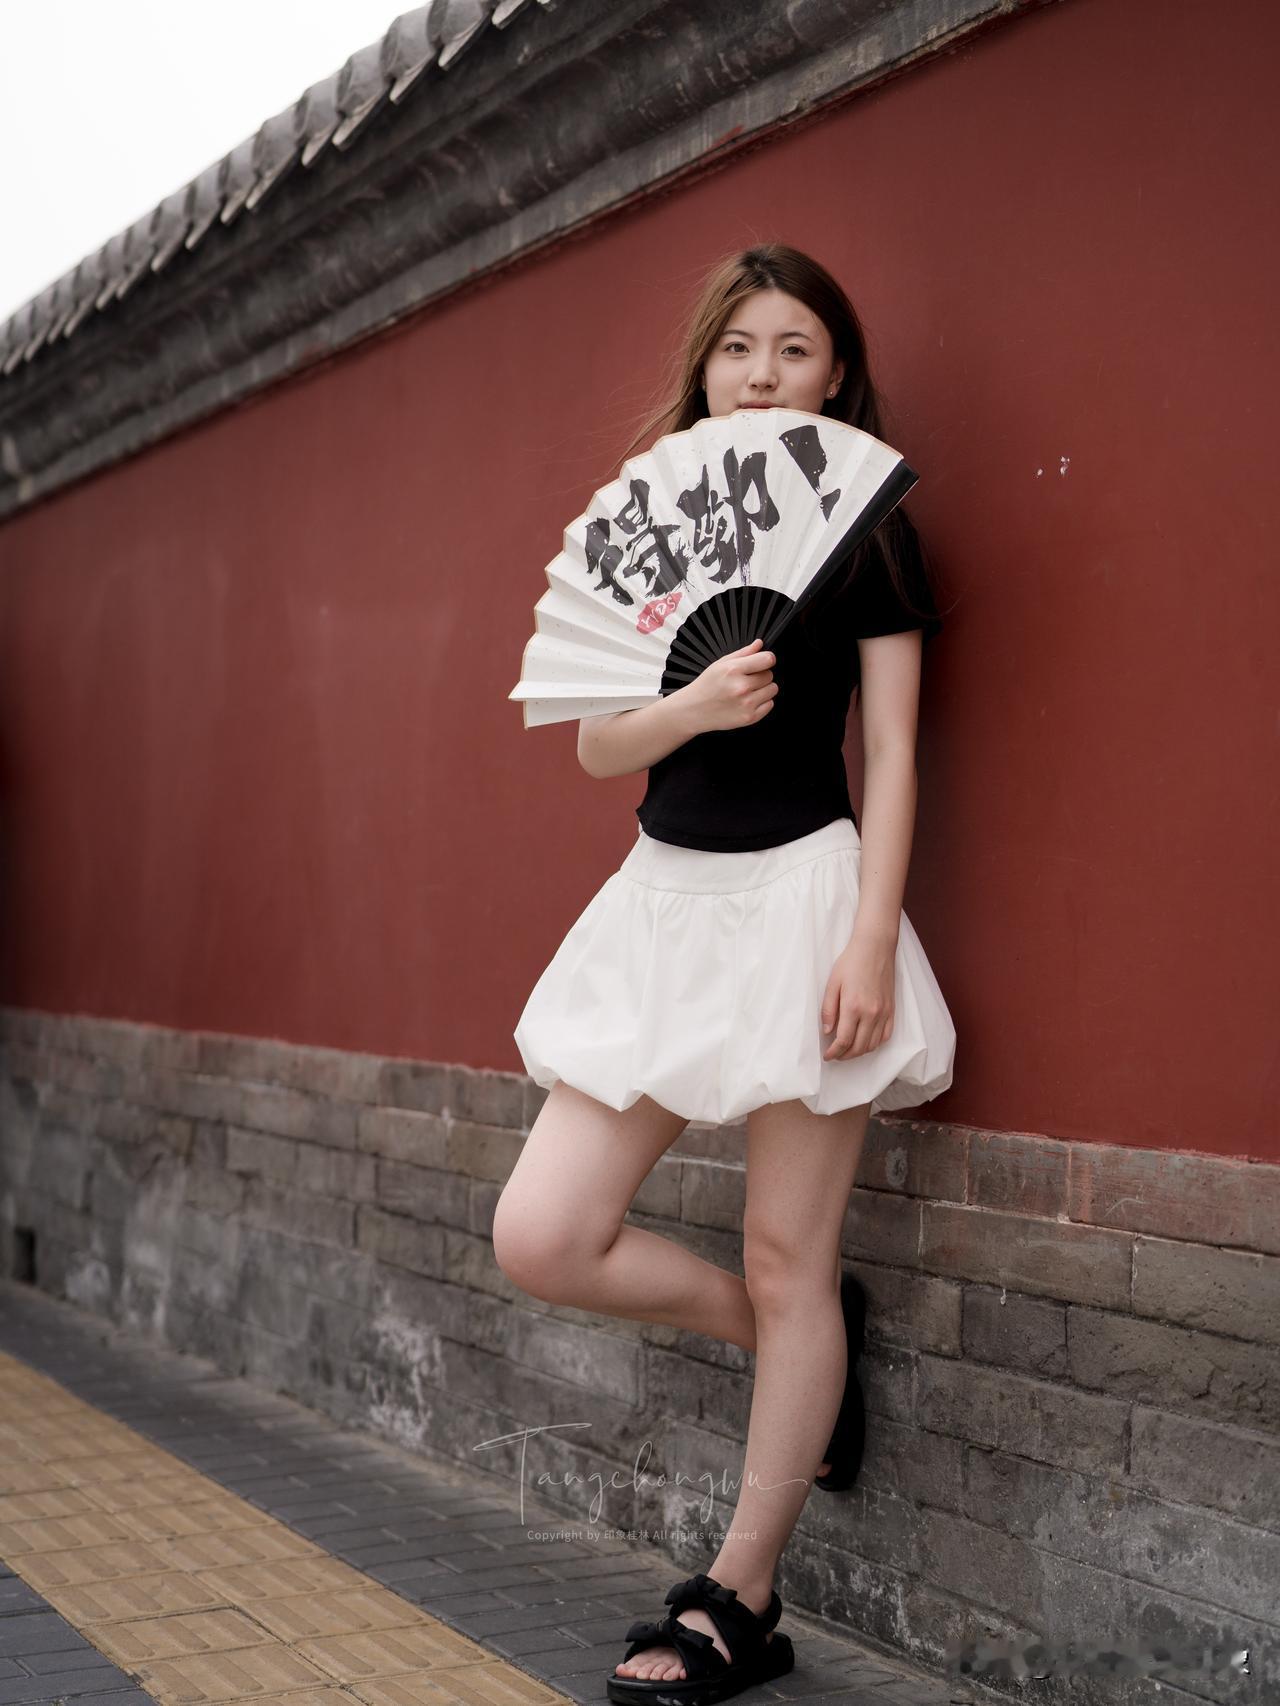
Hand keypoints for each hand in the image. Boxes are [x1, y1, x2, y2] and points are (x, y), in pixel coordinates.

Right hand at [679, 637, 777, 732]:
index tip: (763, 661)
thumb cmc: (705, 687)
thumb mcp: (720, 664)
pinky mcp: (749, 717)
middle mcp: (741, 687)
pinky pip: (770, 704)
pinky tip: (748, 701)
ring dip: (764, 689)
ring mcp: (746, 704)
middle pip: (770, 675)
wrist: (693, 710)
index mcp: (733, 670)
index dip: (767, 659)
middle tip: (747, 679)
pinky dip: (763, 702)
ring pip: (772, 689)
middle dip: (761, 675)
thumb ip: (743, 653)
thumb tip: (759, 644)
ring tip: (748, 691)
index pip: (767, 659)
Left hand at [821, 936, 895, 1059]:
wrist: (875, 948)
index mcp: (853, 1007)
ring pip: (873, 1045)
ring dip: (860, 1052)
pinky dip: (875, 1044)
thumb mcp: (832, 983)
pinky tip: (865, 1041)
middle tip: (835, 1055)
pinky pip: (886, 1035)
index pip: (844, 1040)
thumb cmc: (851, 962)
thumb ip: (828, 1010)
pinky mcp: (892, 1009)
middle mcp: (871, 1013)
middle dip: (845, 1056)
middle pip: (859, 1047)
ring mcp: (884, 1012)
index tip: (827, 1056)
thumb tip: (827, 1032)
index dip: (834, 1052)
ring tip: (848, 1050)